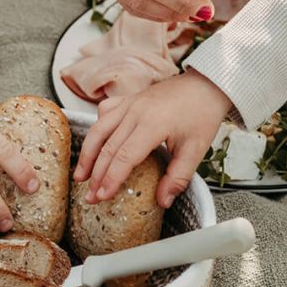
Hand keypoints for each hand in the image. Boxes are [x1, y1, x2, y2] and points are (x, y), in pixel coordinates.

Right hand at [74, 70, 231, 208]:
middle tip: (90, 196)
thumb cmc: (202, 114)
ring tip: (80, 176)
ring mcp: (129, 103)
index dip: (111, 178)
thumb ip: (178, 177)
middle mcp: (135, 112)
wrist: (205, 85)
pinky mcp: (127, 99)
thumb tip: (163, 201)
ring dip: (87, 154)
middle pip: (107, 147)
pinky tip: (95, 143)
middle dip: (96, 175)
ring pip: (99, 130)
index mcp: (153, 124)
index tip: (102, 196)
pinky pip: (104, 113)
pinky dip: (96, 129)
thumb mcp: (196, 150)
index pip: (124, 157)